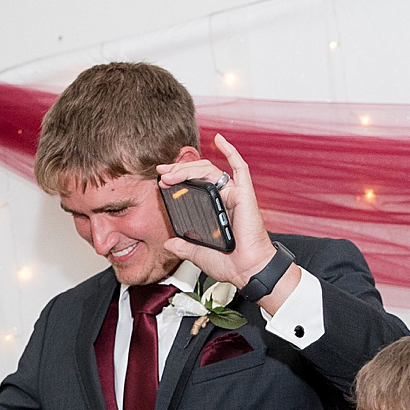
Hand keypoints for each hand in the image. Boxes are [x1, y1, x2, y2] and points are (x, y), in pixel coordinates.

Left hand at [159, 137, 286, 298]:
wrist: (247, 271)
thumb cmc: (231, 264)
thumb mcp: (199, 254)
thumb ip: (184, 246)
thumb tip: (169, 243)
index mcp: (215, 209)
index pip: (194, 186)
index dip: (178, 180)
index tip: (162, 181)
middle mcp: (224, 198)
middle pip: (199, 175)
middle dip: (178, 171)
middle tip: (162, 172)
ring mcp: (234, 194)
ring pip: (209, 170)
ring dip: (188, 168)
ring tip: (170, 173)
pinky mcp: (244, 194)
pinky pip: (239, 167)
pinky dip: (230, 151)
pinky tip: (218, 139)